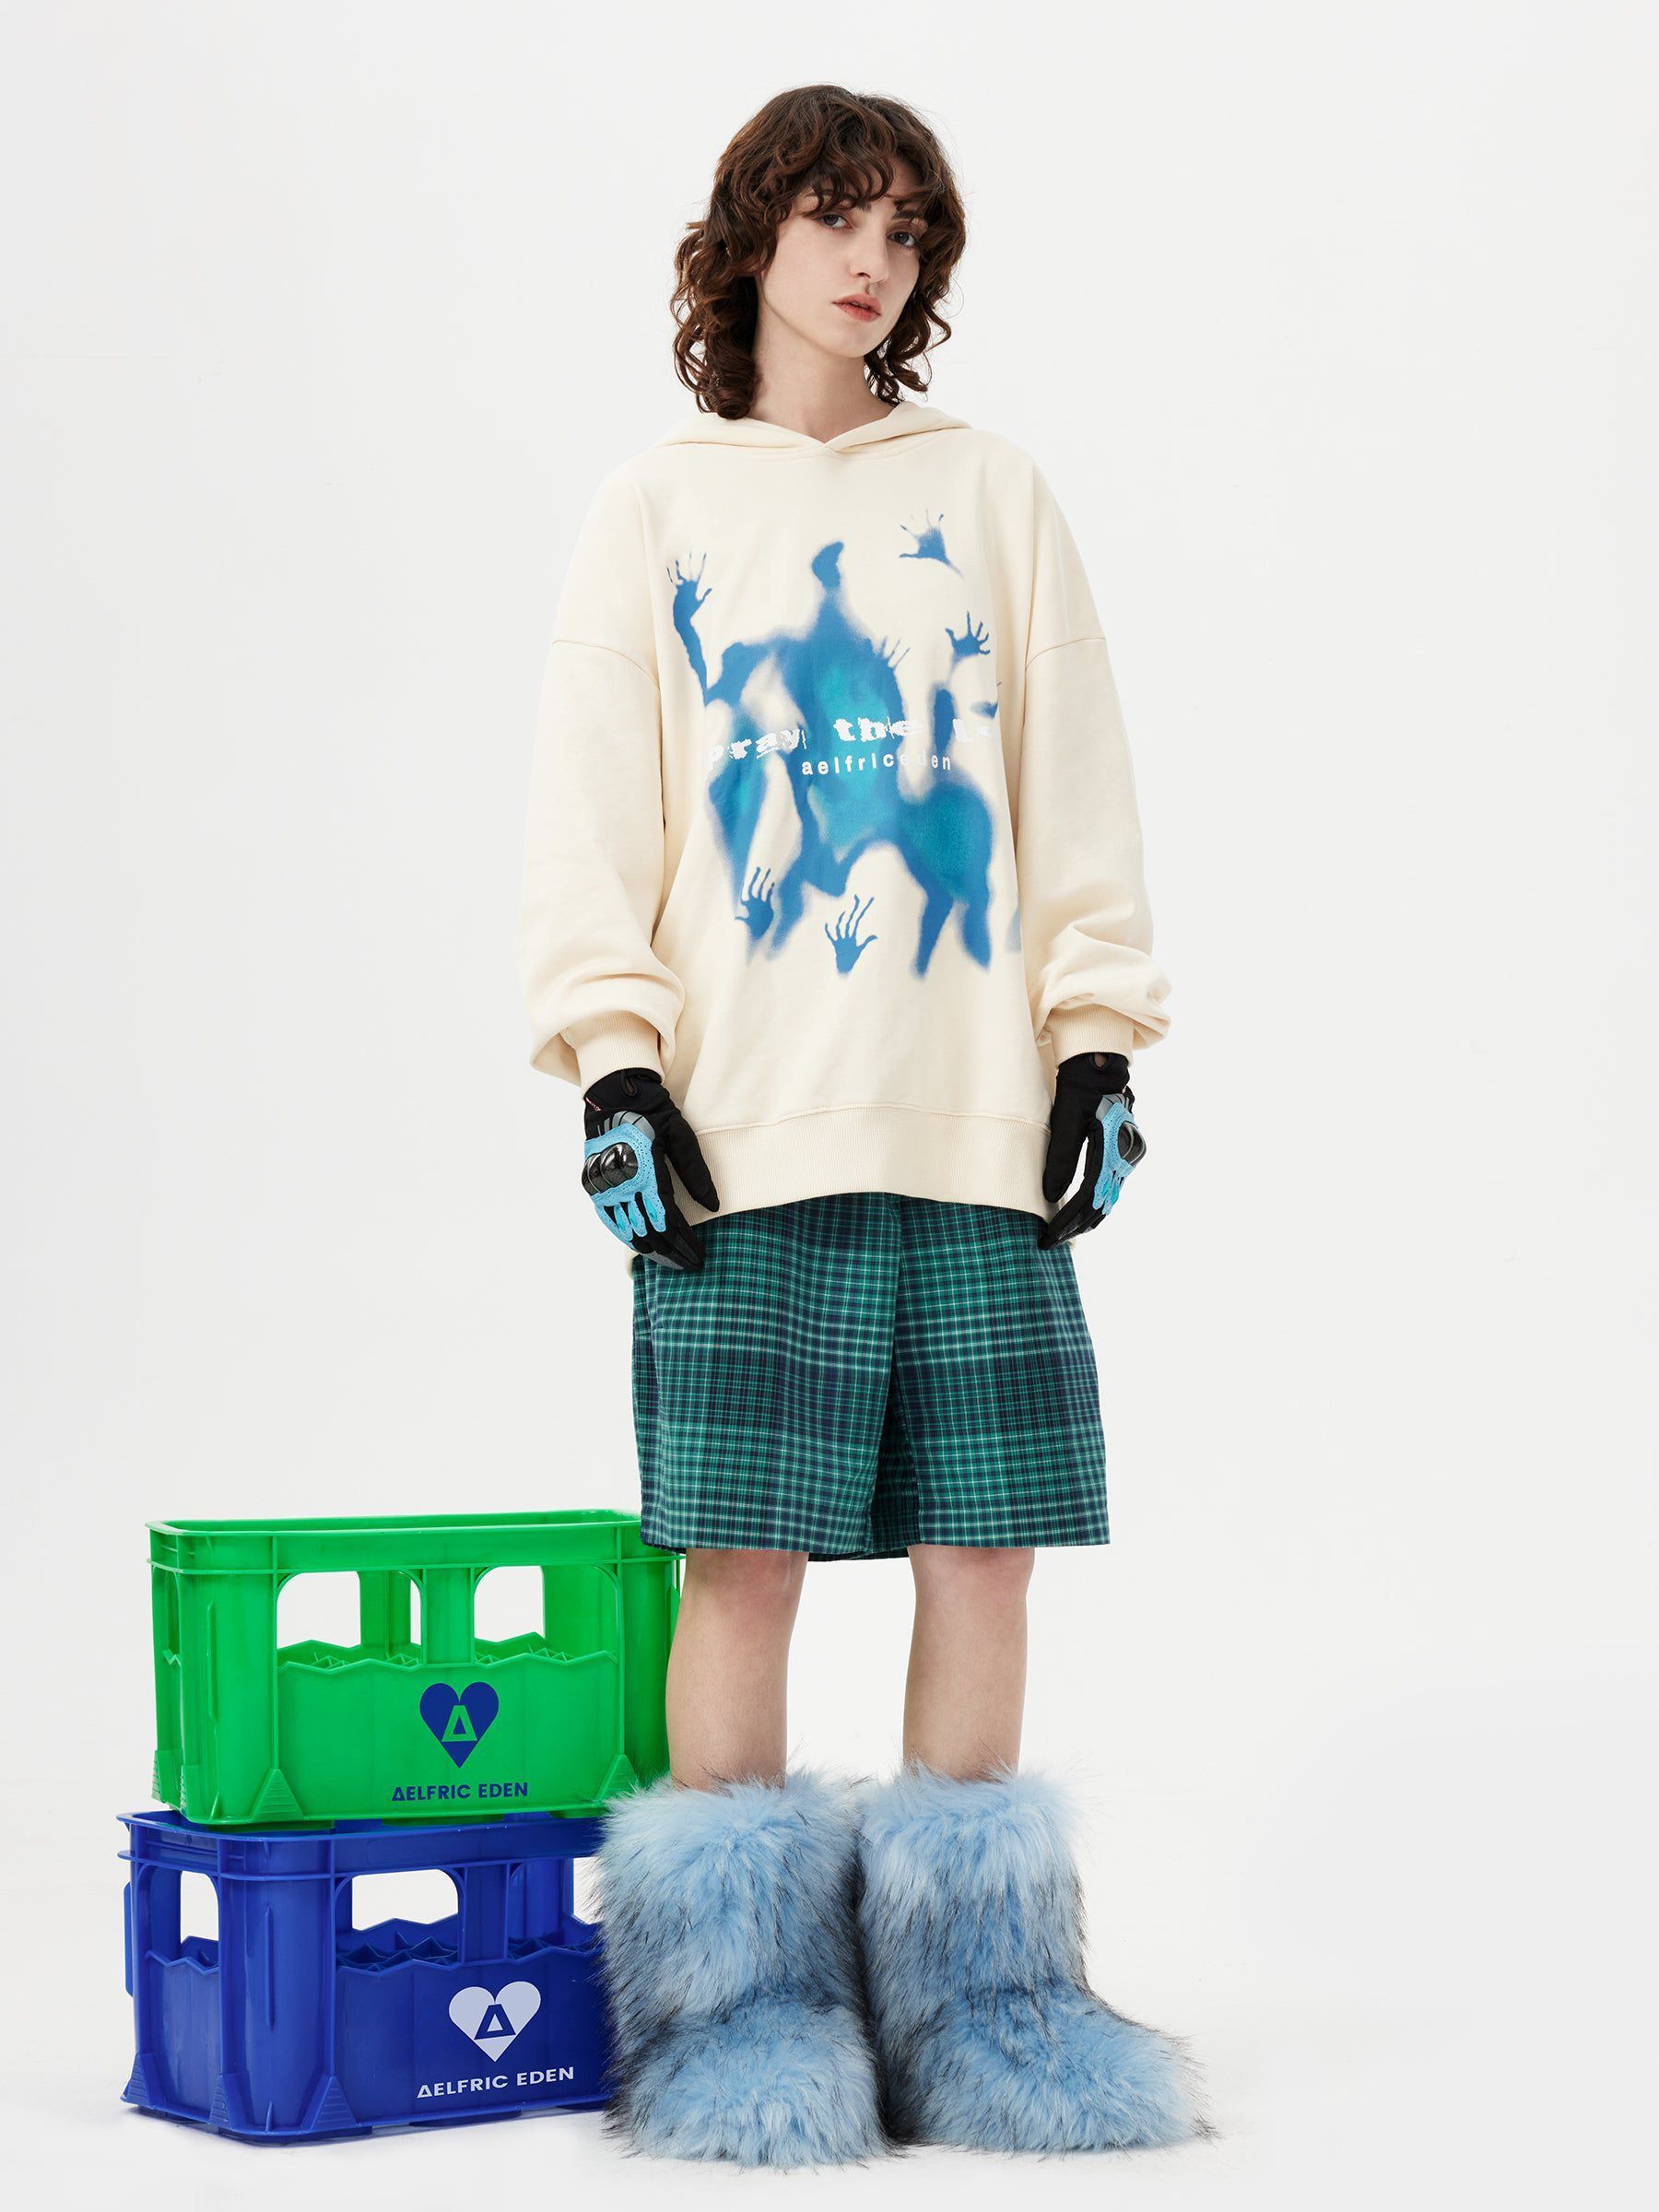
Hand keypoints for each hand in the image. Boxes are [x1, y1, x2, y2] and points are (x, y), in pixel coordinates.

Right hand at [580, 1066, 719, 1268]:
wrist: (612, 1096)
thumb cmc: (652, 1112)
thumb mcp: (681, 1135)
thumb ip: (696, 1172)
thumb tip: (713, 1206)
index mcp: (645, 1171)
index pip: (668, 1220)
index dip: (685, 1242)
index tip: (700, 1256)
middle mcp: (621, 1183)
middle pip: (649, 1231)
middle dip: (672, 1252)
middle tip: (691, 1265)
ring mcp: (603, 1186)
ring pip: (628, 1231)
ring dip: (652, 1250)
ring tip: (671, 1261)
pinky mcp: (593, 1186)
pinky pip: (611, 1221)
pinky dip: (628, 1237)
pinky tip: (644, 1247)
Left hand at [1038, 1051, 1146, 1248]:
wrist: (1100, 1071)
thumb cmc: (1078, 1091)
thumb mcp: (1064, 1121)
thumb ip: (1059, 1158)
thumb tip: (1049, 1196)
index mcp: (1111, 1147)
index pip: (1087, 1196)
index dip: (1067, 1219)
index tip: (1048, 1236)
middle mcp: (1126, 1156)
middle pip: (1101, 1204)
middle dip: (1075, 1227)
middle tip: (1050, 1243)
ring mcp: (1130, 1157)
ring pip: (1109, 1200)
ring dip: (1086, 1220)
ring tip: (1063, 1236)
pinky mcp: (1127, 1155)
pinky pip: (1112, 1189)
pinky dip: (1096, 1205)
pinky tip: (1082, 1217)